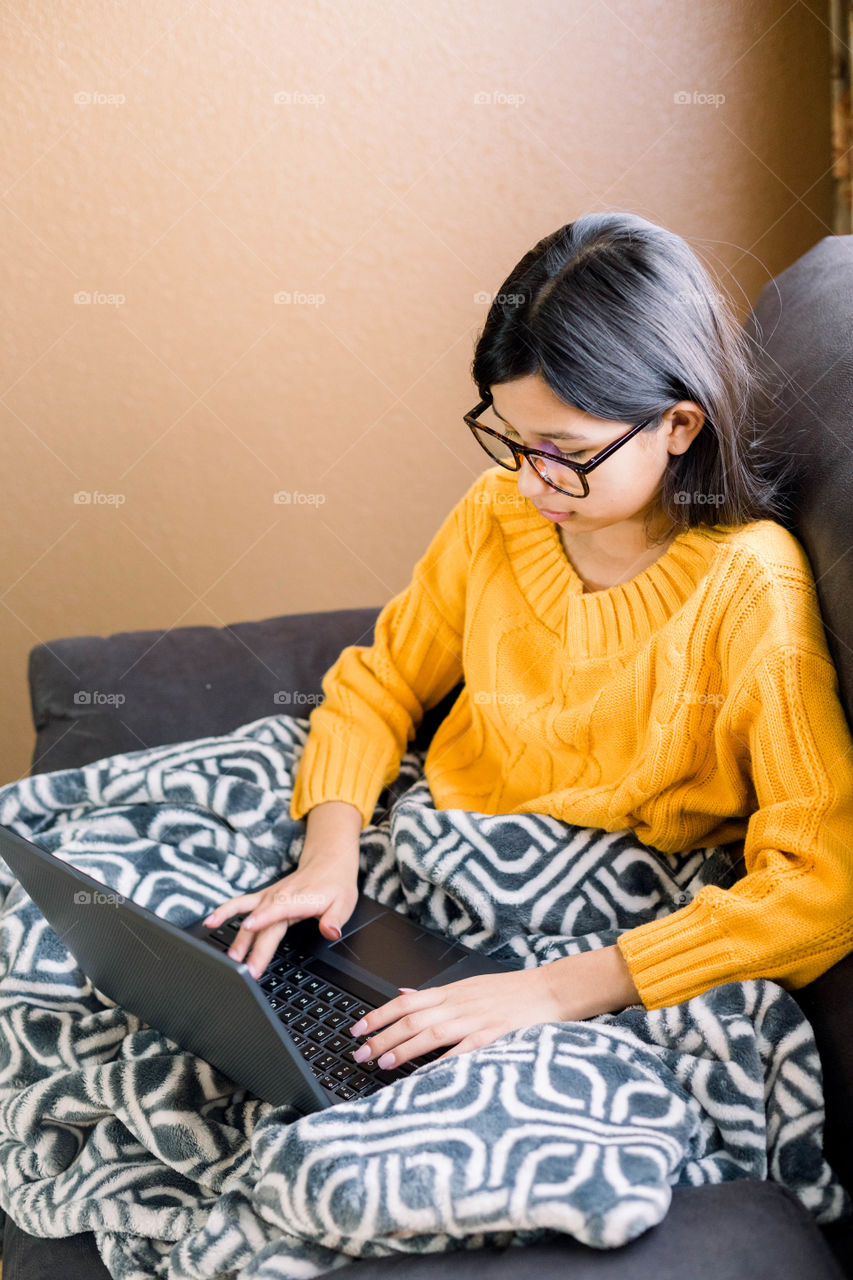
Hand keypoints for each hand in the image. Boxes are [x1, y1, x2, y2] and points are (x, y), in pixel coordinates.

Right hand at [202, 861, 358, 978]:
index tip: (249, 929)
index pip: (279, 910)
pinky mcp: (263, 897)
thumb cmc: (335, 885)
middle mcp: (280, 897)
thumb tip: (330, 932)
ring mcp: (269, 897)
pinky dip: (225, 911)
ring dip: (237, 935)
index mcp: (299, 899)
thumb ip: (335, 919)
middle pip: (263, 924)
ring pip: (248, 915)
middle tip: (246, 970)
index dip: (263, 919)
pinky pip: (241, 903)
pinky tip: (211, 921)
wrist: (328, 863)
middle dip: (253, 947)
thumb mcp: (345, 902)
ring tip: (228, 956)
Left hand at [347, 945, 641, 1070]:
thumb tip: (402, 994)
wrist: (552, 989)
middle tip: (358, 1053)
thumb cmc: (512, 992)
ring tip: (383, 1063)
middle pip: (411, 1019)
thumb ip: (436, 995)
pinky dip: (444, 1062)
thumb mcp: (469, 986)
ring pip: (431, 1032)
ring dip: (403, 1048)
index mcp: (452, 992)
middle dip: (381, 1037)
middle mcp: (459, 1004)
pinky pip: (465, 1050)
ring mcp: (477, 1019)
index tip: (356, 1029)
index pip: (405, 1002)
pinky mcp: (496, 1035)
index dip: (377, 1016)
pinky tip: (428, 1076)